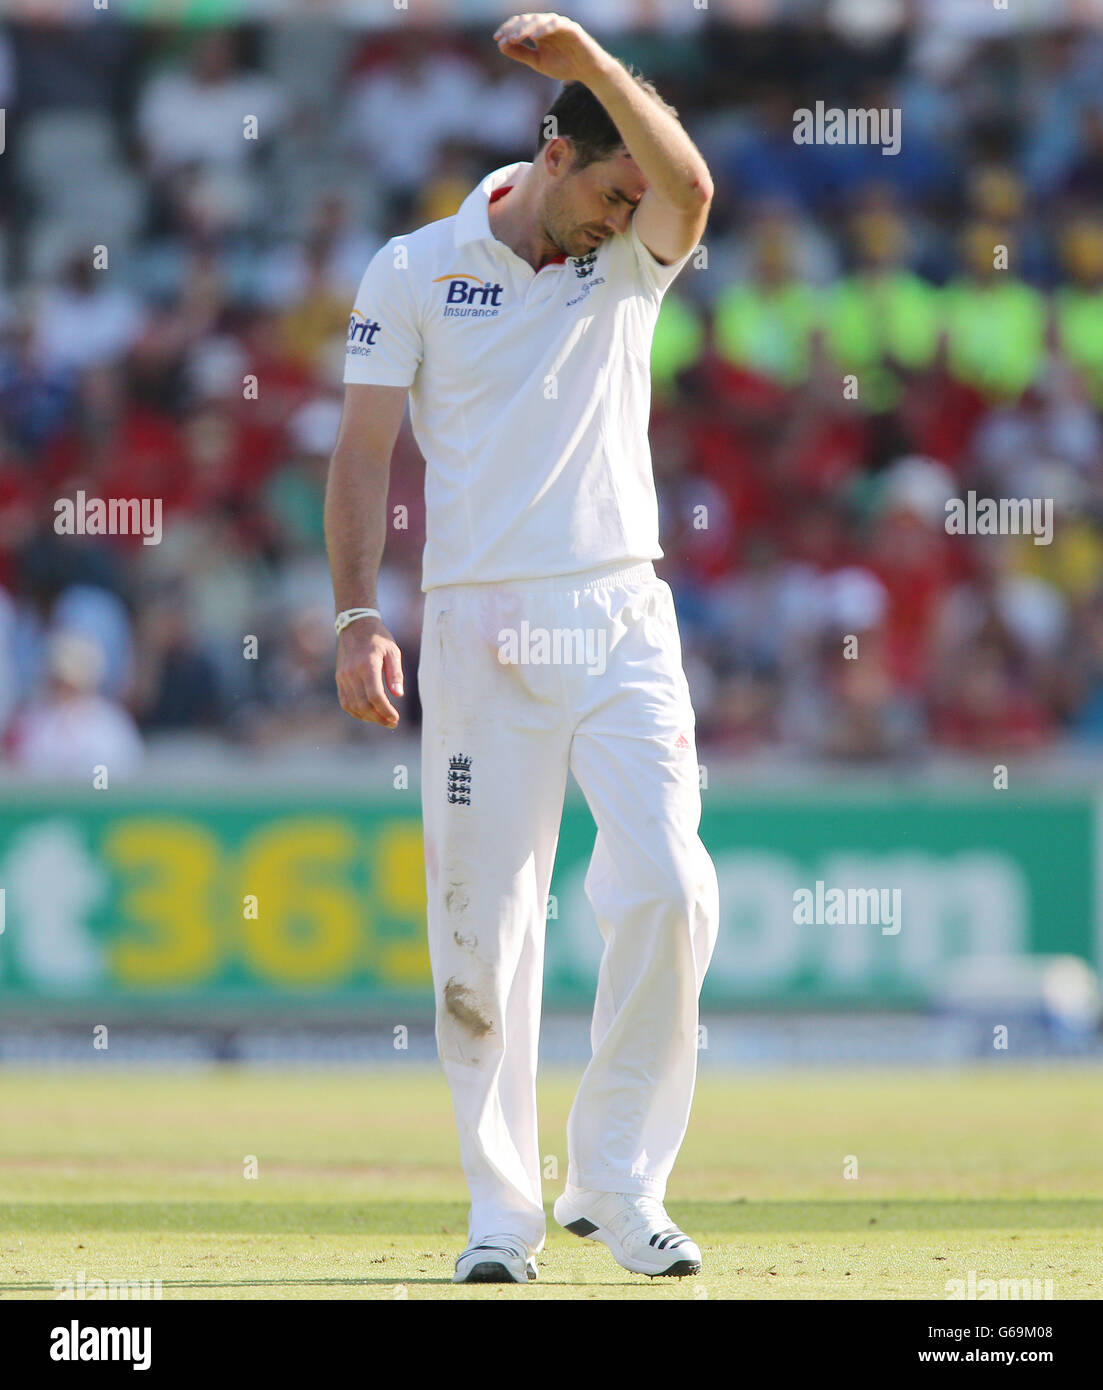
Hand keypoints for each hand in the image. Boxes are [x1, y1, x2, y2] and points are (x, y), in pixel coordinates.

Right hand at [335, 618, 403, 728]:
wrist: (355, 625)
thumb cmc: (379, 638)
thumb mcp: (393, 652)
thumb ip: (396, 674)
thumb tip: (398, 695)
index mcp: (367, 665)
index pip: (375, 696)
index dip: (386, 711)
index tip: (396, 718)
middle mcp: (352, 673)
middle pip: (363, 705)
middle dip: (378, 718)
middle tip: (392, 722)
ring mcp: (343, 677)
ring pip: (352, 706)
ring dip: (368, 717)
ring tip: (382, 720)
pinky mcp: (339, 678)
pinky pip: (345, 701)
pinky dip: (356, 712)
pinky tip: (368, 714)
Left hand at [493, 13, 608, 83]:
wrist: (587, 71)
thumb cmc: (564, 65)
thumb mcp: (538, 62)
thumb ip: (520, 53)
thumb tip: (501, 45)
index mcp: (538, 30)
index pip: (520, 24)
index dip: (507, 29)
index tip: (497, 38)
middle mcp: (547, 24)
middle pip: (527, 20)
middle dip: (514, 28)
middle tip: (504, 38)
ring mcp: (559, 24)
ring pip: (539, 20)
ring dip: (525, 28)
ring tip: (515, 37)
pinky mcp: (571, 28)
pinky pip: (556, 24)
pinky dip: (545, 28)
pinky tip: (535, 36)